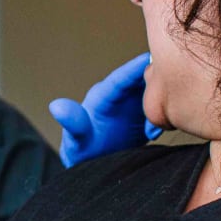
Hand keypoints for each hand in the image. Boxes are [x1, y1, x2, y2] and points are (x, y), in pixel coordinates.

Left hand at [48, 53, 162, 167]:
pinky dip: (162, 117)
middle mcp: (119, 95)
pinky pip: (159, 108)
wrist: (93, 164)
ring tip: (152, 129)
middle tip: (165, 101)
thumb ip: (71, 122)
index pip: (121, 79)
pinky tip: (153, 134)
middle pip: (142, 79)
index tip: (151, 56)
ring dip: (160, 104)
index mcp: (102, 96)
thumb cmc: (81, 150)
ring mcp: (132, 104)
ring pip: (154, 92)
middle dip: (156, 83)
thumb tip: (55, 106)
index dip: (135, 68)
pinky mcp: (143, 114)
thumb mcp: (76, 139)